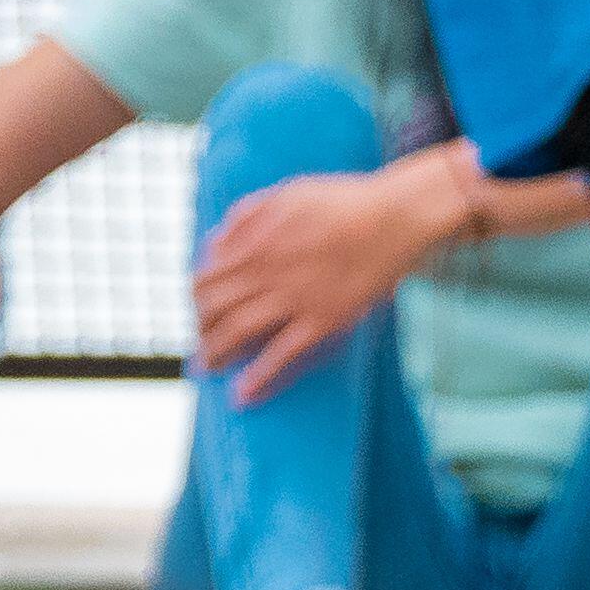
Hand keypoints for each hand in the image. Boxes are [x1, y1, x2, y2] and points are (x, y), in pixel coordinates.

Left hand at [194, 168, 441, 405]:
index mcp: (254, 240)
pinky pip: (282, 354)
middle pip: (213, 307)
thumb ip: (244, 217)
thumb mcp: (283, 194)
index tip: (199, 311)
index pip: (205, 277)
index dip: (196, 299)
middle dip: (200, 330)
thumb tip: (213, 245)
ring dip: (217, 353)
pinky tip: (243, 394)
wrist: (393, 218)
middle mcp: (266, 271)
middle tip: (201, 344)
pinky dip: (259, 376)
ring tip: (209, 368)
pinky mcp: (322, 320)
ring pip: (237, 331)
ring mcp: (293, 298)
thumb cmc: (344, 202)